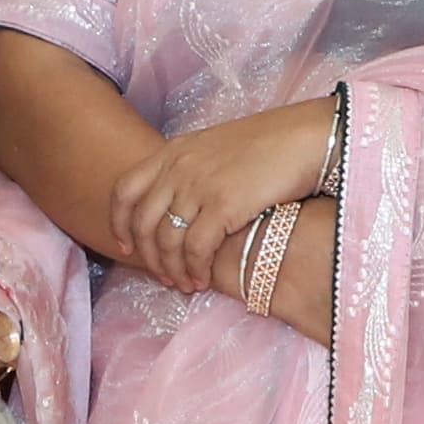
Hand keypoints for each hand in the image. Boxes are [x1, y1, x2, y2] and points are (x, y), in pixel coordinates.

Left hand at [112, 99, 337, 295]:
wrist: (304, 138)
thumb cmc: (268, 146)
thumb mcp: (214, 149)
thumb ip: (190, 171)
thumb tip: (179, 206)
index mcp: (172, 152)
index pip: (125, 190)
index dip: (119, 223)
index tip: (126, 247)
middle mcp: (178, 168)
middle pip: (143, 223)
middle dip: (149, 258)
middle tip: (163, 277)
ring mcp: (197, 186)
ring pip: (167, 242)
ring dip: (173, 270)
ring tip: (186, 284)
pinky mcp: (222, 205)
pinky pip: (195, 249)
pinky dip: (196, 270)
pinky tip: (204, 279)